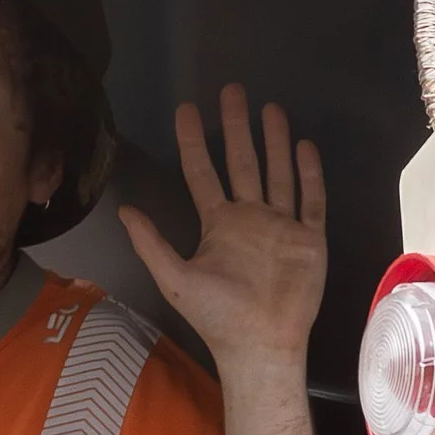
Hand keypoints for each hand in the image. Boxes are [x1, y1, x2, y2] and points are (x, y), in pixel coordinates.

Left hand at [121, 86, 326, 380]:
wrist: (261, 344)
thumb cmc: (217, 316)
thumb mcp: (175, 278)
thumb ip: (150, 243)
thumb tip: (123, 209)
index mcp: (218, 224)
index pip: (202, 172)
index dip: (193, 141)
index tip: (188, 108)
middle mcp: (249, 218)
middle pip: (242, 162)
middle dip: (236, 127)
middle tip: (231, 90)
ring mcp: (281, 226)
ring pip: (278, 173)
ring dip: (274, 141)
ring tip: (271, 107)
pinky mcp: (309, 238)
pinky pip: (311, 200)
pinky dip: (309, 174)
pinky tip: (304, 146)